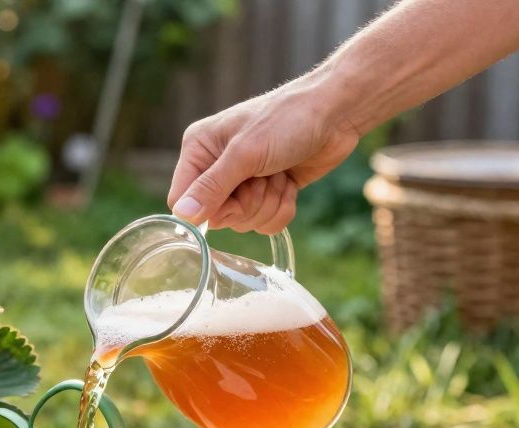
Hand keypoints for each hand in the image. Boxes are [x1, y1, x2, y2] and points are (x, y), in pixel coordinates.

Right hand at [167, 81, 360, 233]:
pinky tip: (289, 183)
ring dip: (269, 202)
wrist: (336, 113)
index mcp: (199, 150)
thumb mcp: (245, 153)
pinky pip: (265, 222)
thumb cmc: (287, 120)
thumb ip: (211, 187)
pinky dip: (282, 208)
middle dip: (248, 203)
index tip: (234, 197)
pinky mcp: (268, 193)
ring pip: (244, 222)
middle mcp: (216, 167)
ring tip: (280, 173)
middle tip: (264, 176)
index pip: (182, 200)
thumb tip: (182, 215)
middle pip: (217, 216)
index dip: (208, 208)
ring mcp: (243, 182)